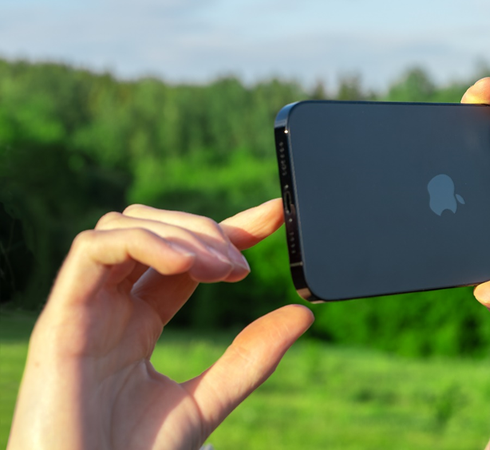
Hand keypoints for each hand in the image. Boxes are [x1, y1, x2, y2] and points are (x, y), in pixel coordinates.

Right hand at [8, 199, 313, 449]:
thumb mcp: (208, 400)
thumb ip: (251, 357)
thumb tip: (303, 315)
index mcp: (138, 322)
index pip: (184, 255)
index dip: (228, 228)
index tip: (273, 215)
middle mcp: (111, 307)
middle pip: (155, 229)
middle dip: (206, 231)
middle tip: (242, 266)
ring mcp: (85, 309)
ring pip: (124, 226)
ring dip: (182, 234)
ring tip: (222, 269)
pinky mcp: (59, 319)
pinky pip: (93, 251)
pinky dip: (144, 243)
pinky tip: (187, 264)